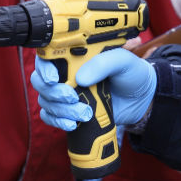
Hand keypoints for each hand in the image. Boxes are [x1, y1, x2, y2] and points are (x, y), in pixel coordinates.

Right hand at [32, 48, 156, 130]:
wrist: (141, 100)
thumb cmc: (132, 74)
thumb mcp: (124, 62)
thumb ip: (104, 63)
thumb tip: (81, 78)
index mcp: (76, 55)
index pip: (47, 56)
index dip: (44, 67)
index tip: (53, 78)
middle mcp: (66, 73)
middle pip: (40, 81)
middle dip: (53, 92)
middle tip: (72, 97)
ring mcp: (65, 93)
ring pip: (46, 101)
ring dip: (61, 110)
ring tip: (85, 113)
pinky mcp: (68, 111)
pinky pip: (50, 117)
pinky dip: (58, 122)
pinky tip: (72, 124)